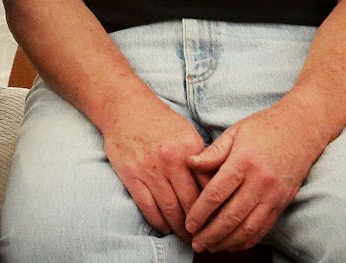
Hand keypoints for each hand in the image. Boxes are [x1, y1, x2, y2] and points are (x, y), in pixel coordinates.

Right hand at [100, 97, 206, 242]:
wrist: (125, 107)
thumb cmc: (159, 121)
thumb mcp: (187, 133)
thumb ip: (202, 157)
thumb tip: (217, 184)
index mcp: (189, 147)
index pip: (208, 185)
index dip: (215, 207)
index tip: (220, 221)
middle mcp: (171, 159)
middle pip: (191, 202)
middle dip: (200, 225)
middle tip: (206, 238)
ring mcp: (150, 169)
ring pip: (170, 209)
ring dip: (180, 229)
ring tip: (188, 239)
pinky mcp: (132, 176)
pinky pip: (148, 207)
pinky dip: (159, 222)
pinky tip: (165, 228)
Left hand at [184, 104, 324, 252]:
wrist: (302, 128)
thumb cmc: (264, 127)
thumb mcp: (235, 132)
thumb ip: (213, 152)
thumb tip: (190, 163)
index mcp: (244, 161)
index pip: (217, 193)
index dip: (200, 212)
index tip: (188, 224)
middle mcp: (260, 181)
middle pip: (231, 216)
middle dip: (211, 234)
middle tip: (195, 243)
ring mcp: (274, 194)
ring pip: (248, 227)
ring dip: (228, 242)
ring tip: (211, 247)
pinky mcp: (283, 202)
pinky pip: (264, 228)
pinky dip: (248, 240)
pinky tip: (233, 244)